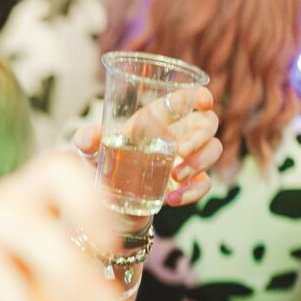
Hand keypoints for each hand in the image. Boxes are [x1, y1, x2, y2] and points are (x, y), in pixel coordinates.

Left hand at [73, 86, 222, 206]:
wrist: (112, 205)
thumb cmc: (105, 167)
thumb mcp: (92, 153)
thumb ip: (87, 140)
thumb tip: (91, 136)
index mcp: (157, 118)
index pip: (186, 99)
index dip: (199, 95)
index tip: (202, 100)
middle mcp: (177, 134)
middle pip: (207, 122)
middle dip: (201, 134)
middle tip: (181, 150)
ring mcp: (186, 159)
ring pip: (213, 149)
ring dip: (201, 162)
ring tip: (176, 176)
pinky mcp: (188, 184)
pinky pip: (205, 183)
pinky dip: (194, 191)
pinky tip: (173, 199)